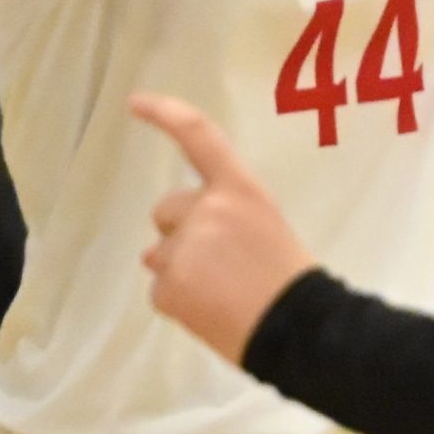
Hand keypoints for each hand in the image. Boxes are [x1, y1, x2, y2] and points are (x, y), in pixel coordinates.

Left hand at [133, 94, 318, 363]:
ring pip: (159, 254)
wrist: (299, 331)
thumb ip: (225, 218)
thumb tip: (160, 247)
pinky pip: (160, 289)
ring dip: (179, 269)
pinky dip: (179, 301)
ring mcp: (184, 250)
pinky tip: (210, 312)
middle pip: (167, 210)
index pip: (199, 137)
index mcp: (240, 190)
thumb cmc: (290, 279)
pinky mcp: (169, 287)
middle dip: (180, 231)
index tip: (135, 103)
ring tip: (218, 294)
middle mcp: (207, 210)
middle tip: (219, 264)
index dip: (165, 114)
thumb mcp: (267, 228)